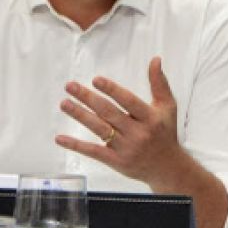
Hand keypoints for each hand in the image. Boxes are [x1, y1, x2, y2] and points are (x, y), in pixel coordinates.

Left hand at [55, 56, 184, 187]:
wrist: (167, 167)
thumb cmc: (165, 132)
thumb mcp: (167, 106)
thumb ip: (159, 83)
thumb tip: (155, 59)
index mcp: (150, 117)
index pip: (128, 101)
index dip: (112, 90)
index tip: (96, 80)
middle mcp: (138, 133)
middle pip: (109, 113)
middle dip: (88, 98)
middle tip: (70, 86)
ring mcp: (126, 148)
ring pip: (99, 129)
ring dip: (80, 115)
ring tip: (64, 103)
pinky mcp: (116, 161)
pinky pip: (93, 152)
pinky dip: (76, 145)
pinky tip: (60, 138)